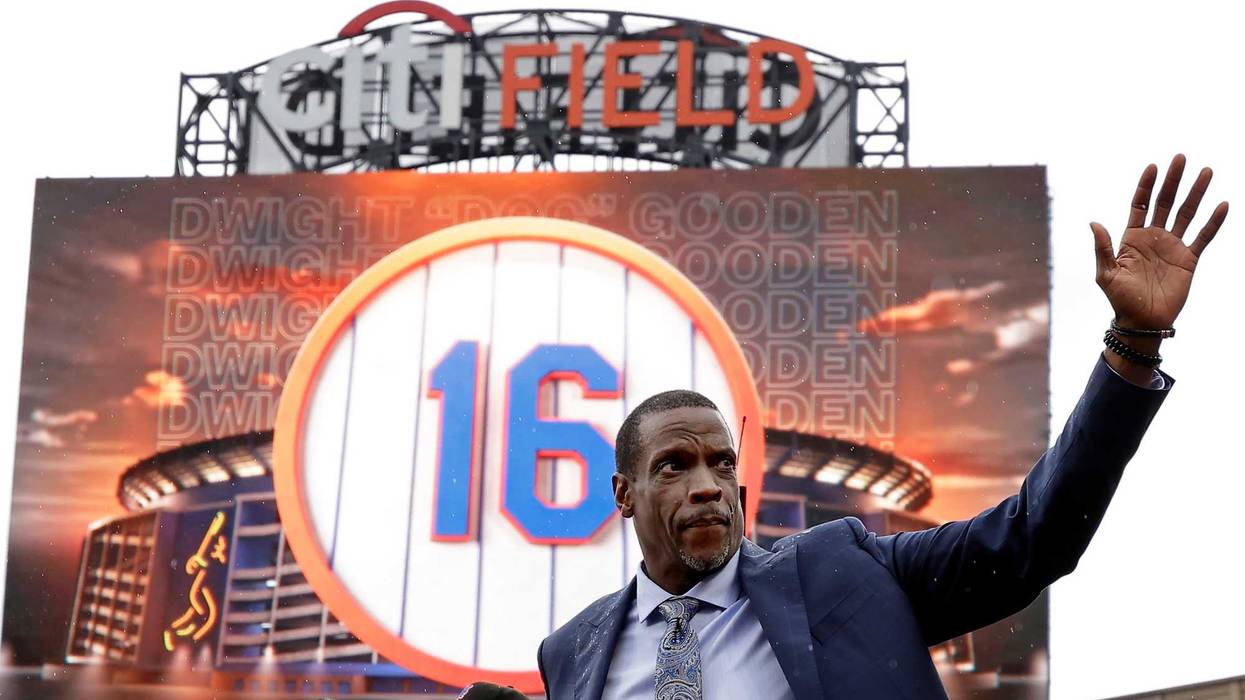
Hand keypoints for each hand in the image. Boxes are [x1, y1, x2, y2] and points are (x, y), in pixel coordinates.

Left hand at [1090, 154, 1228, 329]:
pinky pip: (1204, 237)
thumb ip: (1102, 248)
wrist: (1142, 322)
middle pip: (1165, 202)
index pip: (1140, 204)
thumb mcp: (1106, 274)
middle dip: (1173, 180)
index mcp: (1132, 238)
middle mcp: (1154, 238)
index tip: (1153, 166)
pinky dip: (1214, 222)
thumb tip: (1094, 222)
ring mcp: (1173, 247)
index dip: (1146, 186)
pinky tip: (1222, 205)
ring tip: (1206, 172)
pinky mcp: (1189, 259)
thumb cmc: (1120, 299)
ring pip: (1187, 214)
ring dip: (1196, 193)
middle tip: (1181, 158)